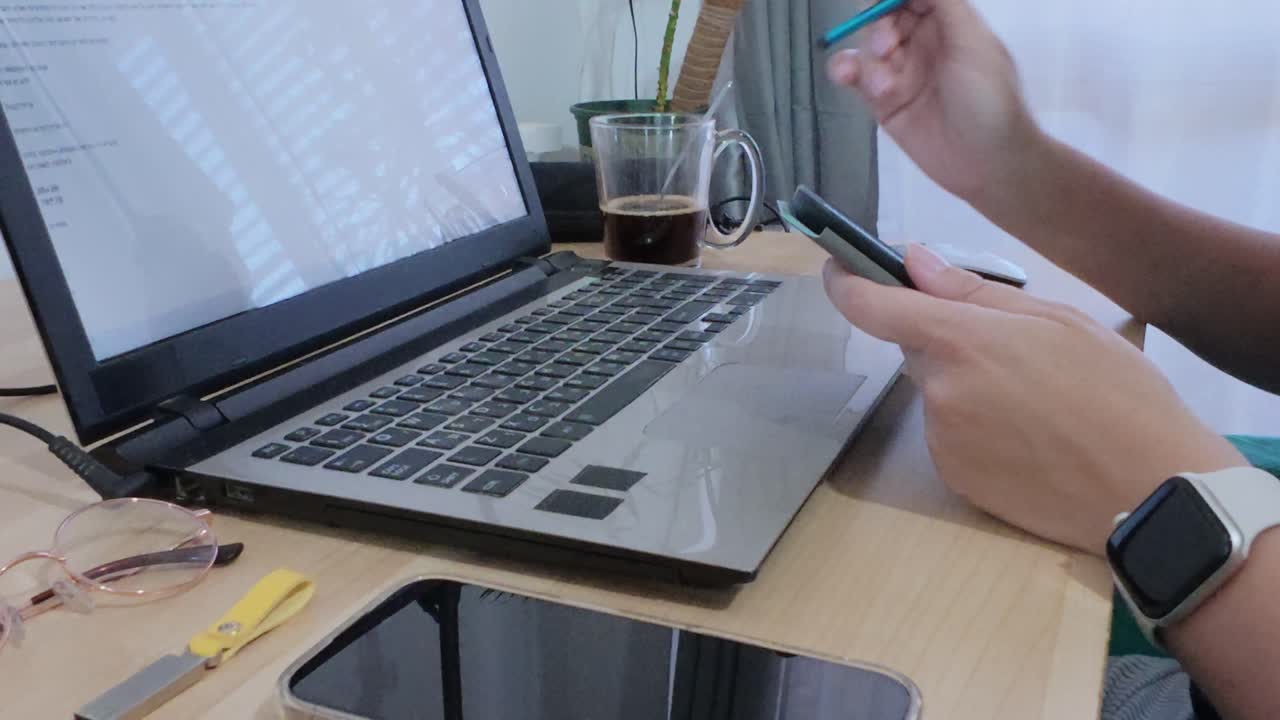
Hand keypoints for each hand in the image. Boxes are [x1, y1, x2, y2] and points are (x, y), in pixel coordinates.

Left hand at [823, 246, 1245, 553]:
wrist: (1152, 490)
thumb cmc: (1118, 393)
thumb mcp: (1059, 322)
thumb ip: (975, 293)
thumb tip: (914, 261)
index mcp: (961, 343)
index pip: (872, 307)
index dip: (846, 283)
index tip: (838, 268)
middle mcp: (938, 392)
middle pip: (917, 350)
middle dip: (949, 341)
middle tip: (1014, 350)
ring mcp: (943, 441)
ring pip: (938, 394)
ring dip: (967, 388)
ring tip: (1037, 403)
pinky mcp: (954, 479)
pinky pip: (951, 436)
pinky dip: (977, 429)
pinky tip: (1030, 439)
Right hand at [826, 0, 1041, 202]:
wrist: (987, 164)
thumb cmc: (990, 101)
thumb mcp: (973, 43)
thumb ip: (945, 3)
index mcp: (950, 23)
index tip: (881, 4)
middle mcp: (923, 43)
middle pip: (884, 16)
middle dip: (878, 26)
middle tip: (888, 46)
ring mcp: (902, 72)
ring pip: (867, 47)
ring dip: (869, 60)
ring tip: (884, 87)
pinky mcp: (883, 101)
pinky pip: (856, 77)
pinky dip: (844, 70)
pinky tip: (846, 75)